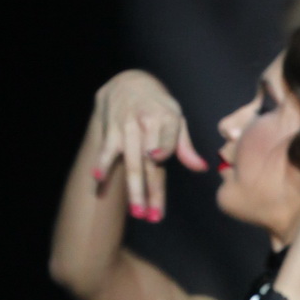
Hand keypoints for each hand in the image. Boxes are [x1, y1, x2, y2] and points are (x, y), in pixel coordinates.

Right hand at [89, 68, 206, 221]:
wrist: (130, 83)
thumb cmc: (158, 106)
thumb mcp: (176, 120)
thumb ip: (185, 146)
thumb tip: (201, 168)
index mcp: (166, 119)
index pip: (166, 144)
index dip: (162, 151)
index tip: (158, 161)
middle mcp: (146, 123)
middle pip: (150, 162)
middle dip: (152, 190)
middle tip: (153, 216)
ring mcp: (127, 128)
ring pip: (131, 163)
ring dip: (134, 189)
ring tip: (137, 212)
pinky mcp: (111, 130)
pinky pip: (107, 150)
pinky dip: (102, 163)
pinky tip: (98, 179)